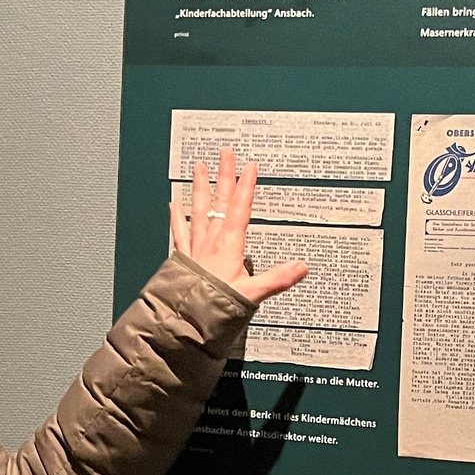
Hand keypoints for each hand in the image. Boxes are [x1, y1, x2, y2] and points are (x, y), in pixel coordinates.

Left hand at [170, 147, 306, 302]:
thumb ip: (277, 279)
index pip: (240, 209)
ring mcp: (195, 248)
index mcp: (229, 246)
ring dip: (199, 188)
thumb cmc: (214, 307)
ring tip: (198, 167)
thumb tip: (301, 267)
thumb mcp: (251, 294)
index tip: (250, 166)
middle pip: (219, 202)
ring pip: (198, 210)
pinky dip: (177, 216)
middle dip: (224, 177)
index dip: (246, 186)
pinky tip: (173, 204)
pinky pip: (180, 232)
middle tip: (225, 153)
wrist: (182, 320)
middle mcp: (210, 242)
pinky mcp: (183, 258)